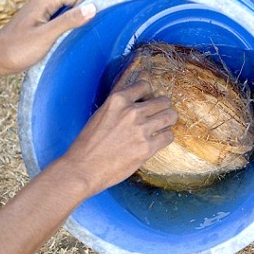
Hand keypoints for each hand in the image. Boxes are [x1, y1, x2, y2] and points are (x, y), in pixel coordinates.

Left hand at [0, 0, 110, 75]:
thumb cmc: (17, 50)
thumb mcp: (45, 37)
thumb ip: (68, 21)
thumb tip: (93, 7)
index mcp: (47, 0)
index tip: (117, 3)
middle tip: (117, 0)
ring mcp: (44, 7)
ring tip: (107, 8)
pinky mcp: (43, 16)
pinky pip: (66, 5)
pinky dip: (80, 7)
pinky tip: (86, 19)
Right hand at [60, 80, 177, 194]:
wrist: (84, 168)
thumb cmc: (88, 144)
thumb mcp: (100, 115)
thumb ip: (119, 107)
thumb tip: (135, 104)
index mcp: (118, 100)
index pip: (144, 85)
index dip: (148, 93)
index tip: (148, 100)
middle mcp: (132, 111)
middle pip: (163, 101)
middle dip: (162, 107)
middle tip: (158, 115)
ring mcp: (141, 129)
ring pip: (170, 116)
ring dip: (167, 121)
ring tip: (162, 127)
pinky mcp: (147, 148)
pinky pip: (168, 136)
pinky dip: (165, 138)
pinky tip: (157, 141)